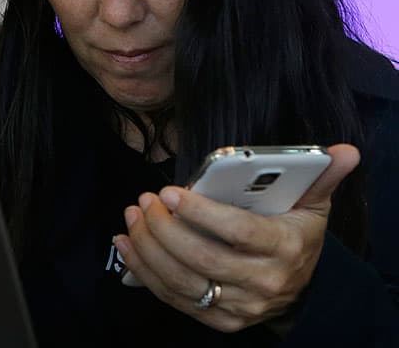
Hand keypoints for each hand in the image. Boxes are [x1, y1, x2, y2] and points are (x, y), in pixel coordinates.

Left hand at [113, 144, 359, 332]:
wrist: (299, 285)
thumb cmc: (295, 233)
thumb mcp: (312, 203)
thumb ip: (320, 176)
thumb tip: (343, 151)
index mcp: (286, 248)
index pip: (238, 232)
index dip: (201, 212)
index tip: (170, 191)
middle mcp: (263, 282)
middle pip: (202, 258)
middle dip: (164, 228)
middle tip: (144, 200)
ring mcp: (240, 305)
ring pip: (182, 281)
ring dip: (148, 248)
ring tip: (133, 216)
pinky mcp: (220, 319)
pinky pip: (174, 298)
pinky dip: (144, 271)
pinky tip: (127, 243)